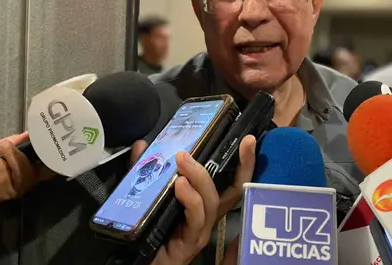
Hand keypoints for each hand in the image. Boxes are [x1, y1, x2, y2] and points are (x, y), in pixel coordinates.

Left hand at [0, 131, 55, 205]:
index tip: (43, 141)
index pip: (50, 167)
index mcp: (33, 169)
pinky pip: (2, 178)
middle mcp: (29, 181)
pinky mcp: (1, 194)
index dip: (51, 157)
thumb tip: (26, 134)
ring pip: (19, 174)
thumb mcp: (3, 148)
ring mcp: (16, 190)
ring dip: (6, 157)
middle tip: (4, 143)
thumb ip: (16, 141)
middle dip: (17, 153)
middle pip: (31, 169)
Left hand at [128, 135, 255, 264]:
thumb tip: (142, 145)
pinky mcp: (190, 243)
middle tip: (237, 141)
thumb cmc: (150, 229)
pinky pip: (195, 219)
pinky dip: (190, 200)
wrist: (142, 262)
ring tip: (184, 159)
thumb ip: (145, 170)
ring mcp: (202, 230)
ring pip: (211, 201)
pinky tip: (180, 185)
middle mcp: (209, 215)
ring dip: (200, 177)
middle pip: (234, 189)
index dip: (244, 161)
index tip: (249, 140)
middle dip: (241, 164)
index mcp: (205, 202)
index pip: (232, 179)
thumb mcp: (148, 192)